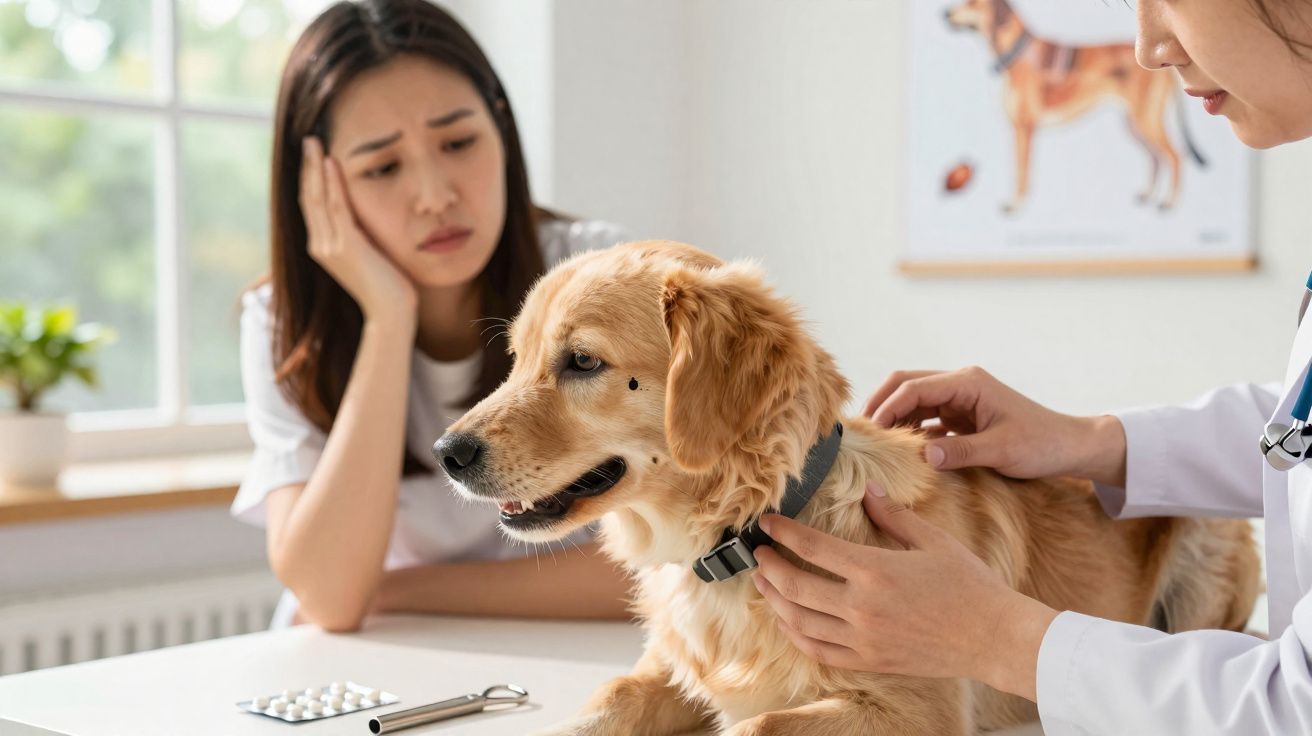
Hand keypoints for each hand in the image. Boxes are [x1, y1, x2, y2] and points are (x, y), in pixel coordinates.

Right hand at [299, 137, 417, 323]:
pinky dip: (332, 184)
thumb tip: (365, 211)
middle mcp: (320, 246)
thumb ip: (361, 232)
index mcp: (323, 247)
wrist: (391, 313)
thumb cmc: (389, 286)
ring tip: (314, 143)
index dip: (310, 178)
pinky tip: (331, 163)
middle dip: (307, 166)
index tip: (313, 153)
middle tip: (309, 139)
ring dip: (315, 168)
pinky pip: (336, 208)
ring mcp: (330, 247)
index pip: (311, 205)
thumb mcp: (370, 252)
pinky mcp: (345, 247)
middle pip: (307, 197)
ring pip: (317, 198)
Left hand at [752, 482, 1057, 700]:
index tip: (766, 523)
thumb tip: (868, 489)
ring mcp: (863, 639)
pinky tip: (788, 621)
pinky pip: (819, 651)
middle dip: (769, 567)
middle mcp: (862, 607)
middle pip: (796, 586)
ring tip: (765, 583)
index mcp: (875, 571)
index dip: (783, 532)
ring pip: (800, 622)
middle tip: (758, 553)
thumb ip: (894, 516)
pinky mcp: (869, 661)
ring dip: (775, 600)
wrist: (994, 638)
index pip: (813, 546)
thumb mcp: (933, 541)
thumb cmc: (970, 586)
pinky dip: (796, 635)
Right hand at [862, 366, 1125, 484]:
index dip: (886, 406)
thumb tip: (921, 456)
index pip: (914, 387)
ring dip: (894, 417)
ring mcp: (961, 398)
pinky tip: (900, 449)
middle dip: (881, 404)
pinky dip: (911, 430)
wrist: (1069, 447)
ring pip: (914, 400)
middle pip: (906, 384)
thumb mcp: (1001, 451)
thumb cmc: (1041, 445)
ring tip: (874, 442)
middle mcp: (960, 384)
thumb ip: (960, 452)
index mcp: (967, 383)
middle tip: (860, 431)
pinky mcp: (963, 415)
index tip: (868, 430)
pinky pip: (927, 417)